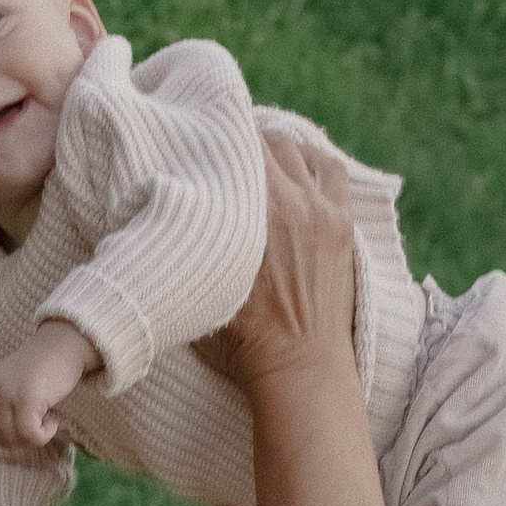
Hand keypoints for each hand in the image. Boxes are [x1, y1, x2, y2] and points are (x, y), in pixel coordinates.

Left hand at [0, 318, 102, 450]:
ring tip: (48, 420)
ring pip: (14, 438)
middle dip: (22, 440)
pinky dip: (43, 435)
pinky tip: (54, 420)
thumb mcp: (15, 385)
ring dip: (34, 437)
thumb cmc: (44, 367)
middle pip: (0, 436)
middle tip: (41, 426)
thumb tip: (8, 440)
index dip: (9, 437)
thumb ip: (6, 406)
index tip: (29, 427)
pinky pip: (30, 434)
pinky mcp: (27, 399)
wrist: (63, 344)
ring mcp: (8, 395)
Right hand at [192, 124, 355, 394]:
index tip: (200, 143)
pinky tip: (297, 171)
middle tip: (225, 152)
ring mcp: (324, 210)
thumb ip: (190, 244)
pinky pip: (332, 169)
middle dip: (244, 143)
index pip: (236, 148)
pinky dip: (313, 162)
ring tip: (260, 160)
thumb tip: (163, 212)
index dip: (217, 140)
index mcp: (255, 215)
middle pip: (267, 142)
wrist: (299, 365)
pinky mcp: (342, 222)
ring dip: (278, 149)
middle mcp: (293, 202)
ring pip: (300, 149)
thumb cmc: (242, 338)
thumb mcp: (202, 287)